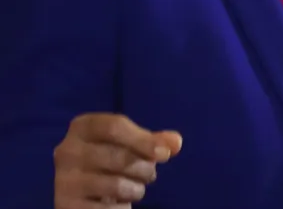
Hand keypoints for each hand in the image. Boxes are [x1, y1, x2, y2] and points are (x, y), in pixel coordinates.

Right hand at [53, 113, 182, 207]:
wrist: (86, 194)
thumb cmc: (113, 162)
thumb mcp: (135, 146)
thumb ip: (156, 142)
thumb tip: (175, 142)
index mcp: (82, 127)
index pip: (114, 126)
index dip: (144, 140)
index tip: (165, 154)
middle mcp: (66, 151)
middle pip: (120, 157)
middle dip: (145, 168)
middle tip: (149, 174)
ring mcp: (64, 180)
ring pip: (116, 185)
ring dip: (136, 189)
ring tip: (134, 187)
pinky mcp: (67, 205)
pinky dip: (122, 208)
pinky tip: (118, 203)